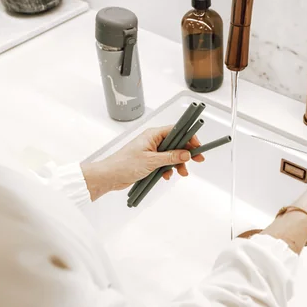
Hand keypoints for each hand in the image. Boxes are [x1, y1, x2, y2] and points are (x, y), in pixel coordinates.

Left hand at [81, 125, 204, 200]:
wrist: (109, 176)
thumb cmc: (124, 164)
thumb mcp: (151, 161)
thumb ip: (170, 157)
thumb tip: (186, 154)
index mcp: (153, 135)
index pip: (176, 130)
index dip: (189, 137)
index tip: (197, 145)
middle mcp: (153, 141)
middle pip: (176, 143)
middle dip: (186, 153)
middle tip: (197, 160)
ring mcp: (151, 151)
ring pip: (171, 155)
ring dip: (177, 164)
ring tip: (181, 173)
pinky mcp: (149, 161)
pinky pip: (164, 163)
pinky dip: (168, 169)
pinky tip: (166, 176)